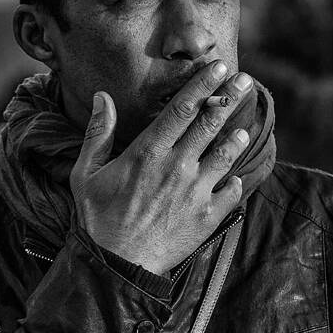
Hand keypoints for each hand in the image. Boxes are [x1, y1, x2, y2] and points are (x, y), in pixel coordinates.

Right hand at [70, 61, 254, 276]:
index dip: (203, 84)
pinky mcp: (207, 217)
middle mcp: (177, 167)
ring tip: (244, 128)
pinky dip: (235, 182)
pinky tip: (235, 177)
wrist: (115, 266)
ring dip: (236, 138)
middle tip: (245, 80)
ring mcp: (196, 192)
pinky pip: (231, 193)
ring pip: (225, 155)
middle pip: (210, 123)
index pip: (182, 108)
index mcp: (148, 152)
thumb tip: (103, 97)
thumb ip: (98, 134)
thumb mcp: (87, 174)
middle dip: (230, 97)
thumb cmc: (97, 219)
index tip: (218, 66)